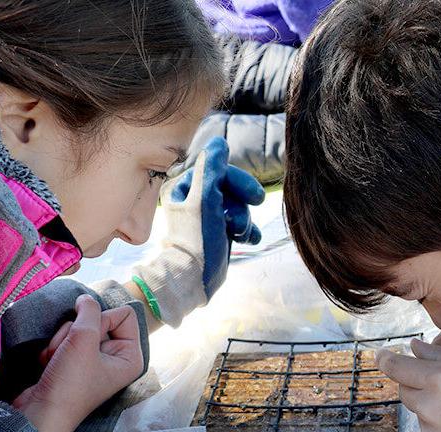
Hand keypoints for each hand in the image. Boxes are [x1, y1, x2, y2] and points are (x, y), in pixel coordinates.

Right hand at [14, 295, 143, 431]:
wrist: (38, 414)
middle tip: (69, 352)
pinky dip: (52, 351)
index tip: (89, 337)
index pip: (125, 314)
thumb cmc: (69, 383)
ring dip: (61, 342)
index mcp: (131, 356)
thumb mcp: (83, 339)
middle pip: (98, 320)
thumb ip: (89, 312)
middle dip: (76, 332)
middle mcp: (116, 358)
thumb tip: (86, 298)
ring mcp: (93, 361)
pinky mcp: (72, 364)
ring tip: (57, 361)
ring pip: (76, 329)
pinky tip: (49, 366)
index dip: (102, 319)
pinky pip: (63, 342)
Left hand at [133, 137, 264, 326]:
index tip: (255, 196)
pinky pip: (239, 224)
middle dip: (242, 202)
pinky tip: (250, 240)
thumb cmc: (196, 240)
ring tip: (240, 233)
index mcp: (185, 188)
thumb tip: (218, 142)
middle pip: (230, 189)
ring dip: (245, 219)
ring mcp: (207, 219)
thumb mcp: (206, 200)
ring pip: (237, 207)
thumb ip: (212, 170)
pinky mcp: (218, 235)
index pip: (219, 172)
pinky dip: (247, 230)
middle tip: (255, 208)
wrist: (193, 280)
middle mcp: (194, 201)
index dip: (239, 181)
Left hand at [377, 339, 440, 431]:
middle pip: (406, 391)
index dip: (387, 360)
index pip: (398, 368)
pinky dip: (440, 431)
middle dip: (416, 384)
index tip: (381, 356)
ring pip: (419, 414)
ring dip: (432, 409)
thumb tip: (414, 347)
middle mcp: (429, 407)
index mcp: (440, 380)